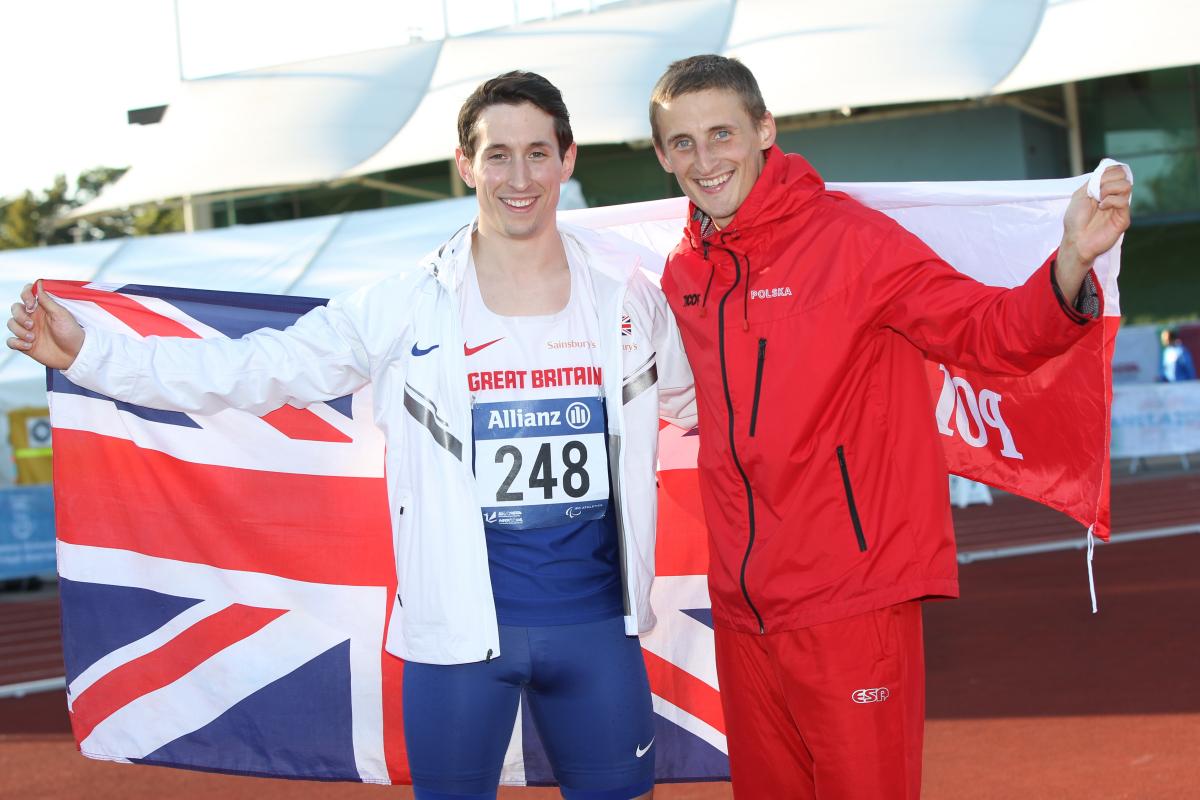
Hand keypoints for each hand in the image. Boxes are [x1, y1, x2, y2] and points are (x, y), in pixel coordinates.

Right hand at [7, 281, 84, 369]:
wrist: (75, 355)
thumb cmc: (71, 333)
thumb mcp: (61, 314)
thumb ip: (48, 300)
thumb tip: (39, 283)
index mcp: (42, 307)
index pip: (26, 293)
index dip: (25, 295)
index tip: (31, 304)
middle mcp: (33, 317)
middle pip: (15, 308)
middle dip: (20, 316)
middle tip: (32, 325)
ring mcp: (28, 330)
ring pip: (11, 324)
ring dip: (19, 330)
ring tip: (32, 338)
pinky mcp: (25, 344)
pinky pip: (10, 341)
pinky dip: (16, 343)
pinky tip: (29, 346)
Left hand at [1056, 165, 1132, 301]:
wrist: (1076, 239)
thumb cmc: (1075, 220)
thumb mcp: (1080, 194)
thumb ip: (1094, 181)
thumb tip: (1106, 169)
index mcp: (1104, 190)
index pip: (1116, 171)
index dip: (1107, 171)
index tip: (1096, 181)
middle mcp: (1114, 196)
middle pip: (1122, 175)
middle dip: (1107, 179)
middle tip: (1096, 192)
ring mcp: (1120, 207)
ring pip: (1126, 185)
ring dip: (1109, 189)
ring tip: (1099, 200)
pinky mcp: (1123, 218)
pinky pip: (1123, 201)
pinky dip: (1110, 201)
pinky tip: (1102, 207)